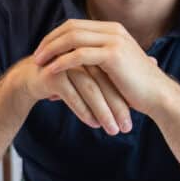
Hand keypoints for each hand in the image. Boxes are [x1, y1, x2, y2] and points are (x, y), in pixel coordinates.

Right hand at [10, 58, 132, 134]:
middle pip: (104, 81)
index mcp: (93, 50)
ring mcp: (66, 62)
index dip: (124, 97)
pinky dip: (83, 110)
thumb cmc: (67, 77)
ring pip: (90, 88)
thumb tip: (149, 70)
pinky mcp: (52, 73)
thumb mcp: (91, 74)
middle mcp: (81, 54)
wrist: (30, 77)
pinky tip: (93, 124)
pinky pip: (71, 94)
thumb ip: (117, 75)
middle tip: (126, 128)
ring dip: (102, 111)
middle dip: (117, 107)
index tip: (132, 120)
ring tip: (112, 130)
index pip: (114, 75)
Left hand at [31, 20, 172, 116]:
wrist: (158, 96)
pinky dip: (62, 62)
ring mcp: (113, 40)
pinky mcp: (112, 55)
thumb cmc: (135, 87)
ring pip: (72, 38)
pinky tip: (51, 71)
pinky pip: (79, 55)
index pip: (75, 25)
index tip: (42, 50)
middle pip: (71, 28)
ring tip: (39, 63)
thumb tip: (73, 61)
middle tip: (36, 55)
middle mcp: (113, 30)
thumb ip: (96, 59)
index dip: (56, 36)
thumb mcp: (113, 67)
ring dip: (52, 50)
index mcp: (112, 30)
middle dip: (50, 41)